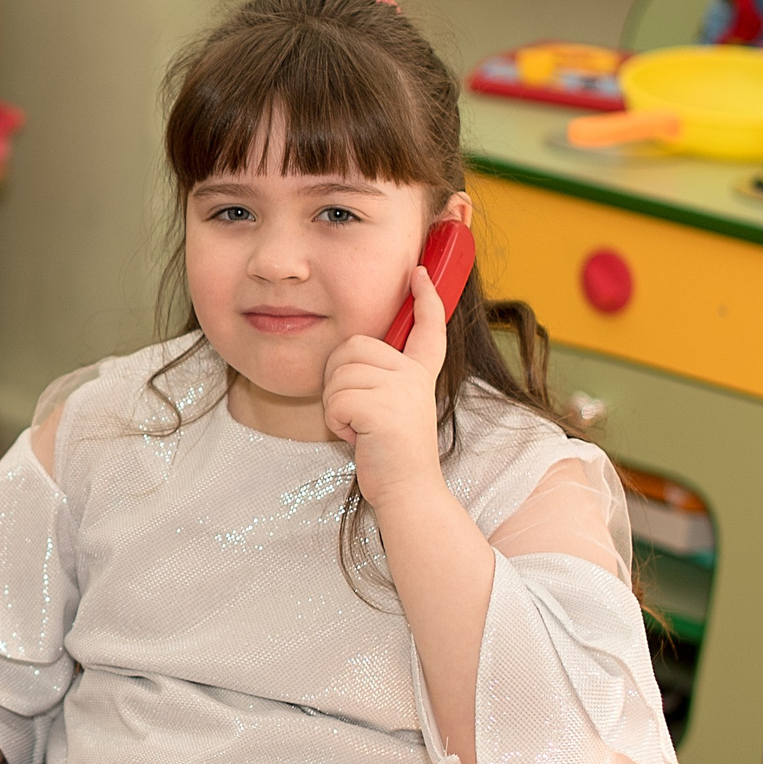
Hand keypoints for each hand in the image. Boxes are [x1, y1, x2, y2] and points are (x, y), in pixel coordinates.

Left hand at [324, 265, 446, 511]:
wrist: (408, 491)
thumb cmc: (390, 453)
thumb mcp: (392, 406)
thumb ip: (382, 378)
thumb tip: (354, 348)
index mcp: (419, 373)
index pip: (427, 327)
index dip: (425, 298)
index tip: (418, 272)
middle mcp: (414, 376)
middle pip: (351, 346)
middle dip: (337, 378)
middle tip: (356, 411)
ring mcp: (402, 390)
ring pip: (338, 375)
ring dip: (335, 406)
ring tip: (361, 427)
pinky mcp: (383, 408)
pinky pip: (335, 400)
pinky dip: (335, 422)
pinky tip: (358, 437)